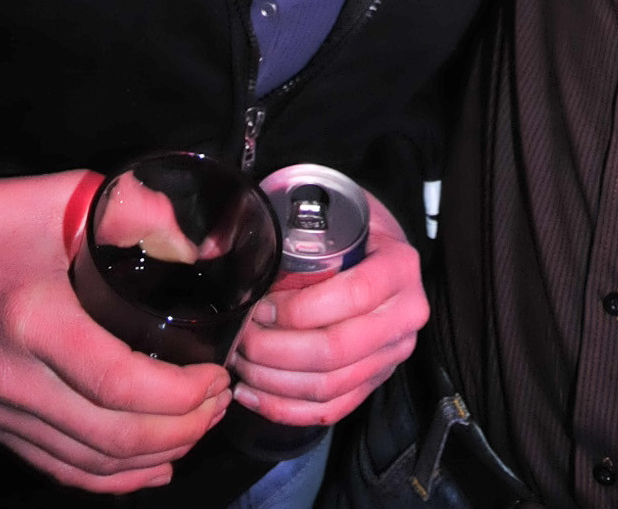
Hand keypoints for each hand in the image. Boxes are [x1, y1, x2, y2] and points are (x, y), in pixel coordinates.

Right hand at [0, 171, 232, 491]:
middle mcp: (13, 380)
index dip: (180, 394)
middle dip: (183, 427)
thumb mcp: (62, 196)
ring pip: (90, 463)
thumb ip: (138, 213)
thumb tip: (208, 245)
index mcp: (34, 320)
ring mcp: (0, 412)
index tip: (217, 374)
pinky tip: (153, 465)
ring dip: (157, 453)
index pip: (117, 383)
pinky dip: (113, 478)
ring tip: (201, 422)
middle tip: (222, 398)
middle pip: (111, 435)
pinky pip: (61, 468)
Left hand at [232, 193, 427, 427]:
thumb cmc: (354, 228)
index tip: (261, 304)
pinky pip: (331, 408)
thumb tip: (212, 246)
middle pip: (335, 350)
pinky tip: (253, 393)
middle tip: (243, 337)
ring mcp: (392, 354)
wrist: (384, 250)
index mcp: (400, 266)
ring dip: (274, 381)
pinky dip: (286, 408)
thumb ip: (280, 221)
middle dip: (276, 349)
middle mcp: (405, 315)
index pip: (352, 296)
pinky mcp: (376, 380)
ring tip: (241, 363)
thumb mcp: (334, 209)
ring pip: (328, 386)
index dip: (299, 308)